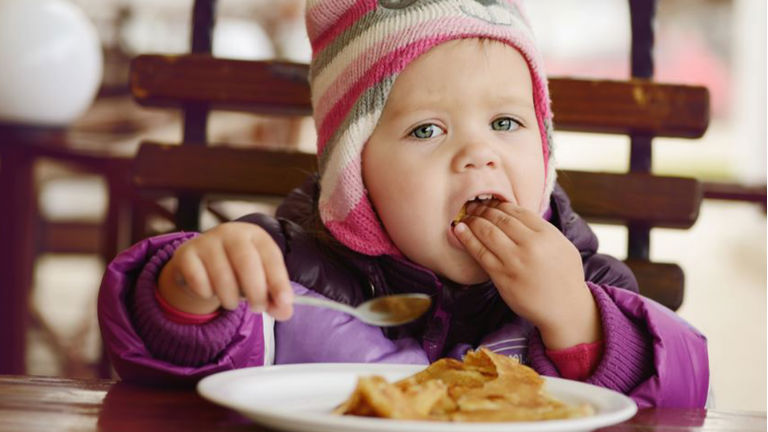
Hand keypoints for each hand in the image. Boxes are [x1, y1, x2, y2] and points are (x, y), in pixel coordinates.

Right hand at [157, 222, 293, 319]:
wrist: (198, 265)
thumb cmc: (235, 272)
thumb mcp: (257, 281)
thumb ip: (273, 297)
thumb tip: (285, 312)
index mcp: (254, 235)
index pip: (271, 255)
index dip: (279, 280)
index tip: (285, 301)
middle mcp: (231, 233)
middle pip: (246, 262)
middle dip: (256, 291)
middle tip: (258, 308)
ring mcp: (206, 241)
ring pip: (222, 276)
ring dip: (230, 298)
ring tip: (231, 302)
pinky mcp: (186, 254)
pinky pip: (199, 282)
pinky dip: (207, 294)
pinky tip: (209, 290)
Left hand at [453, 201, 600, 348]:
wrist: (566, 308)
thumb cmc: (565, 276)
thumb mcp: (562, 246)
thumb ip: (542, 230)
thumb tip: (517, 215)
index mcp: (547, 234)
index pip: (517, 211)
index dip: (499, 204)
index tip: (490, 202)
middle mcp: (531, 245)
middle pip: (500, 220)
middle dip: (483, 210)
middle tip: (472, 206)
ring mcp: (515, 261)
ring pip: (487, 233)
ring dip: (472, 221)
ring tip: (464, 216)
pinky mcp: (502, 277)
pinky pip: (480, 254)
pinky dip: (467, 240)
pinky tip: (458, 231)